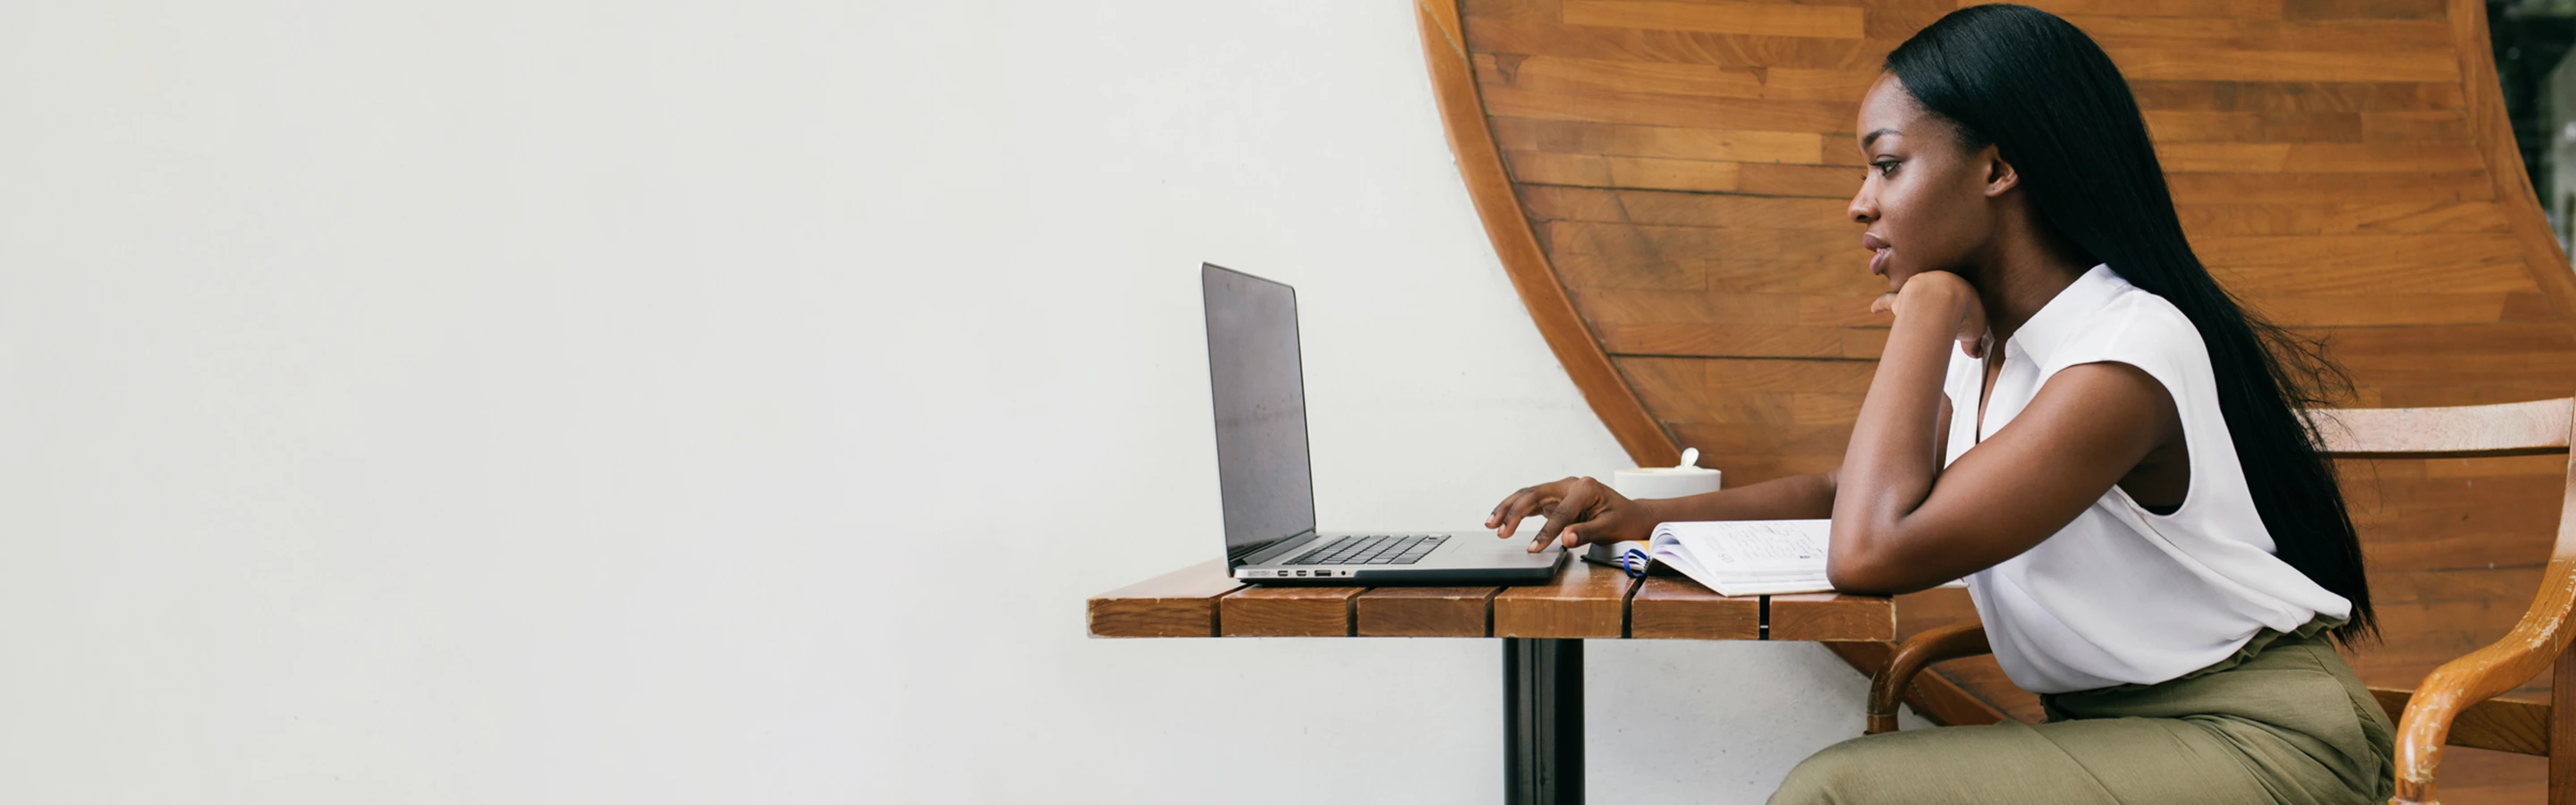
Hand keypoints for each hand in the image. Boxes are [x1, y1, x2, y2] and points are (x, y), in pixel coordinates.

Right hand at [1483, 476, 1659, 552]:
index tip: (1533, 549)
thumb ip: (1586, 532)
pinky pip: (1530, 502)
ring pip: (1527, 495)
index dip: (1546, 532)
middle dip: (1514, 513)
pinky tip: (1501, 521)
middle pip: (1534, 494)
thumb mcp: (1609, 528)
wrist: (1631, 515)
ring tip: (1490, 524)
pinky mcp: (1554, 498)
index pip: (1560, 511)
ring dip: (1507, 509)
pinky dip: (1515, 510)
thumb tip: (1566, 539)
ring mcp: (1560, 490)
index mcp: (1584, 487)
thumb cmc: (1623, 520)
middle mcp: (1569, 484)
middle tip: (1500, 531)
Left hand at [1871, 270, 1988, 358]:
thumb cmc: (1965, 310)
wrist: (1946, 297)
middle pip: (1935, 293)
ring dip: (1912, 305)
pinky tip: (1874, 309)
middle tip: (1936, 314)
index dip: (1960, 311)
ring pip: (1913, 295)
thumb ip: (1973, 342)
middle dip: (1936, 302)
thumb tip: (1974, 352)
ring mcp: (1918, 287)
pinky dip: (1880, 304)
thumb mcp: (1976, 329)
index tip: (1960, 318)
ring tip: (1911, 316)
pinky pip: (1888, 300)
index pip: (1959, 298)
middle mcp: (1937, 282)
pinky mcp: (1902, 297)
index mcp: (1959, 286)